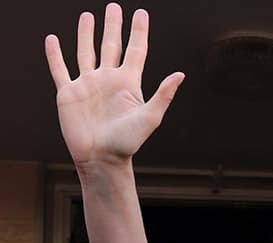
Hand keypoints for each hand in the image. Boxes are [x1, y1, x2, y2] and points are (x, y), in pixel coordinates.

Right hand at [44, 3, 183, 171]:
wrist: (102, 158)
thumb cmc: (128, 142)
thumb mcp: (150, 117)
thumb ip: (163, 94)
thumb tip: (181, 74)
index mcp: (128, 83)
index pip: (135, 50)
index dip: (138, 31)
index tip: (141, 13)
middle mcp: (108, 80)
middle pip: (111, 45)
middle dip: (113, 26)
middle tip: (114, 7)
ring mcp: (88, 84)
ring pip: (86, 52)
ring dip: (86, 34)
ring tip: (87, 15)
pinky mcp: (68, 93)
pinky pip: (60, 69)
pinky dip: (55, 54)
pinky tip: (53, 39)